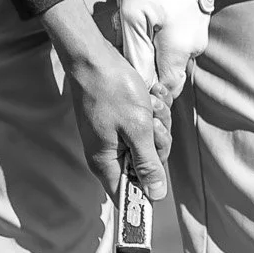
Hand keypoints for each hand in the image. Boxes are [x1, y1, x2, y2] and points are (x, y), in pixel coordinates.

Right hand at [40, 0, 168, 201]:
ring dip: (158, 121)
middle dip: (158, 142)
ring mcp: (115, 136)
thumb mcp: (137, 128)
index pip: (128, 195)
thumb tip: (155, 195)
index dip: (146, 192)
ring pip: (151, 143)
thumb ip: (147, 163)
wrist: (94, 57)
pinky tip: (150, 95)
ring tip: (150, 102)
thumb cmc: (112, 90)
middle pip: (147, 166)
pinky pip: (147, 125)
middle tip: (153, 121)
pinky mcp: (122, 121)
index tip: (159, 181)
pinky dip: (153, 110)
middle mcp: (109, 154)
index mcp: (106, 162)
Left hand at [120, 0, 215, 103]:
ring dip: (147, 43)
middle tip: (125, 42)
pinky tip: (143, 10)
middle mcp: (193, 48)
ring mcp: (197, 35)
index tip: (128, 72)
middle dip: (144, 64)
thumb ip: (136, 55)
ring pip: (168, 54)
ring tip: (129, 18)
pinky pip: (174, 38)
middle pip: (167, 73)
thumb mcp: (132, 18)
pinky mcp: (196, 22)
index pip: (165, 90)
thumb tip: (141, 85)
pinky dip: (156, 31)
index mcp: (179, 52)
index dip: (147, 90)